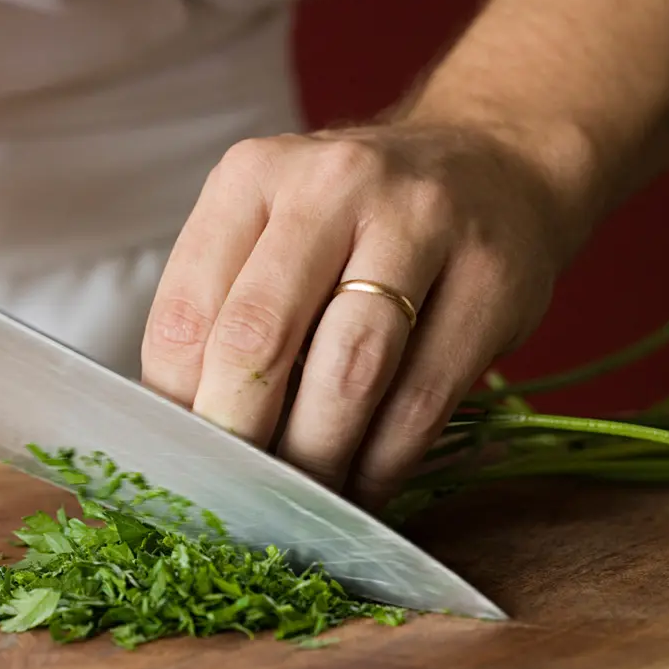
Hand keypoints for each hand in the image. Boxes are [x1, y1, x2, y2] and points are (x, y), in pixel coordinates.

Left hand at [141, 121, 584, 506]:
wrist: (492, 164)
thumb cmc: (356, 219)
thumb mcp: (274, 229)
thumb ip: (225, 308)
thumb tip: (186, 429)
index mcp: (252, 176)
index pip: (185, 312)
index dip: (175, 405)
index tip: (183, 462)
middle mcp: (332, 186)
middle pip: (259, 339)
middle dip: (239, 438)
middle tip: (234, 497)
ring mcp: (421, 225)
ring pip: (347, 374)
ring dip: (315, 461)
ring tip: (298, 504)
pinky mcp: (491, 281)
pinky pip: (422, 401)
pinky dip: (382, 465)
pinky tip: (361, 489)